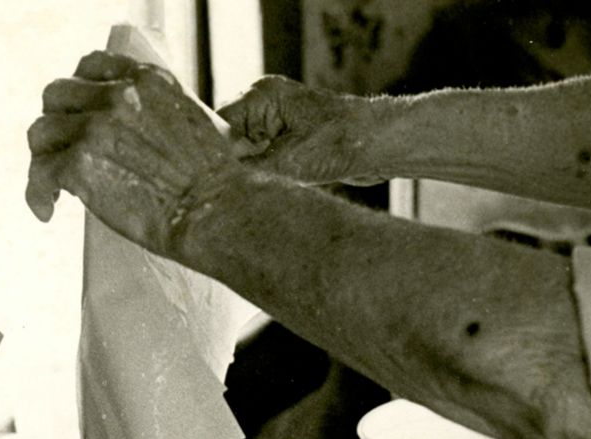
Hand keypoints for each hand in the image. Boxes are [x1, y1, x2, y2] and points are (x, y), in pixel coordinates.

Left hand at [26, 51, 234, 255]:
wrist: (215, 212)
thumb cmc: (215, 184)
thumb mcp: (193, 123)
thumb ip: (158, 115)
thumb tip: (136, 137)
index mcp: (147, 81)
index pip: (91, 67)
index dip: (79, 92)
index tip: (80, 116)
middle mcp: (117, 96)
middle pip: (57, 95)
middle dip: (57, 124)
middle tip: (63, 153)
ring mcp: (95, 129)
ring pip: (41, 132)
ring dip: (43, 158)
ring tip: (52, 186)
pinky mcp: (80, 166)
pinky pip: (39, 173)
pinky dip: (37, 193)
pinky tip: (45, 210)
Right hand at [218, 76, 386, 185]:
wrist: (379, 145)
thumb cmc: (339, 143)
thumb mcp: (286, 161)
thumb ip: (249, 170)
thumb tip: (221, 183)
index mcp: (262, 97)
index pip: (220, 124)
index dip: (213, 153)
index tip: (211, 180)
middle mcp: (267, 106)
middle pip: (231, 139)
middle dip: (231, 164)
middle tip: (231, 190)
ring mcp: (279, 123)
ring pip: (247, 153)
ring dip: (249, 173)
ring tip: (252, 191)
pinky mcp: (290, 140)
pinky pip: (265, 159)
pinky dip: (263, 175)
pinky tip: (267, 189)